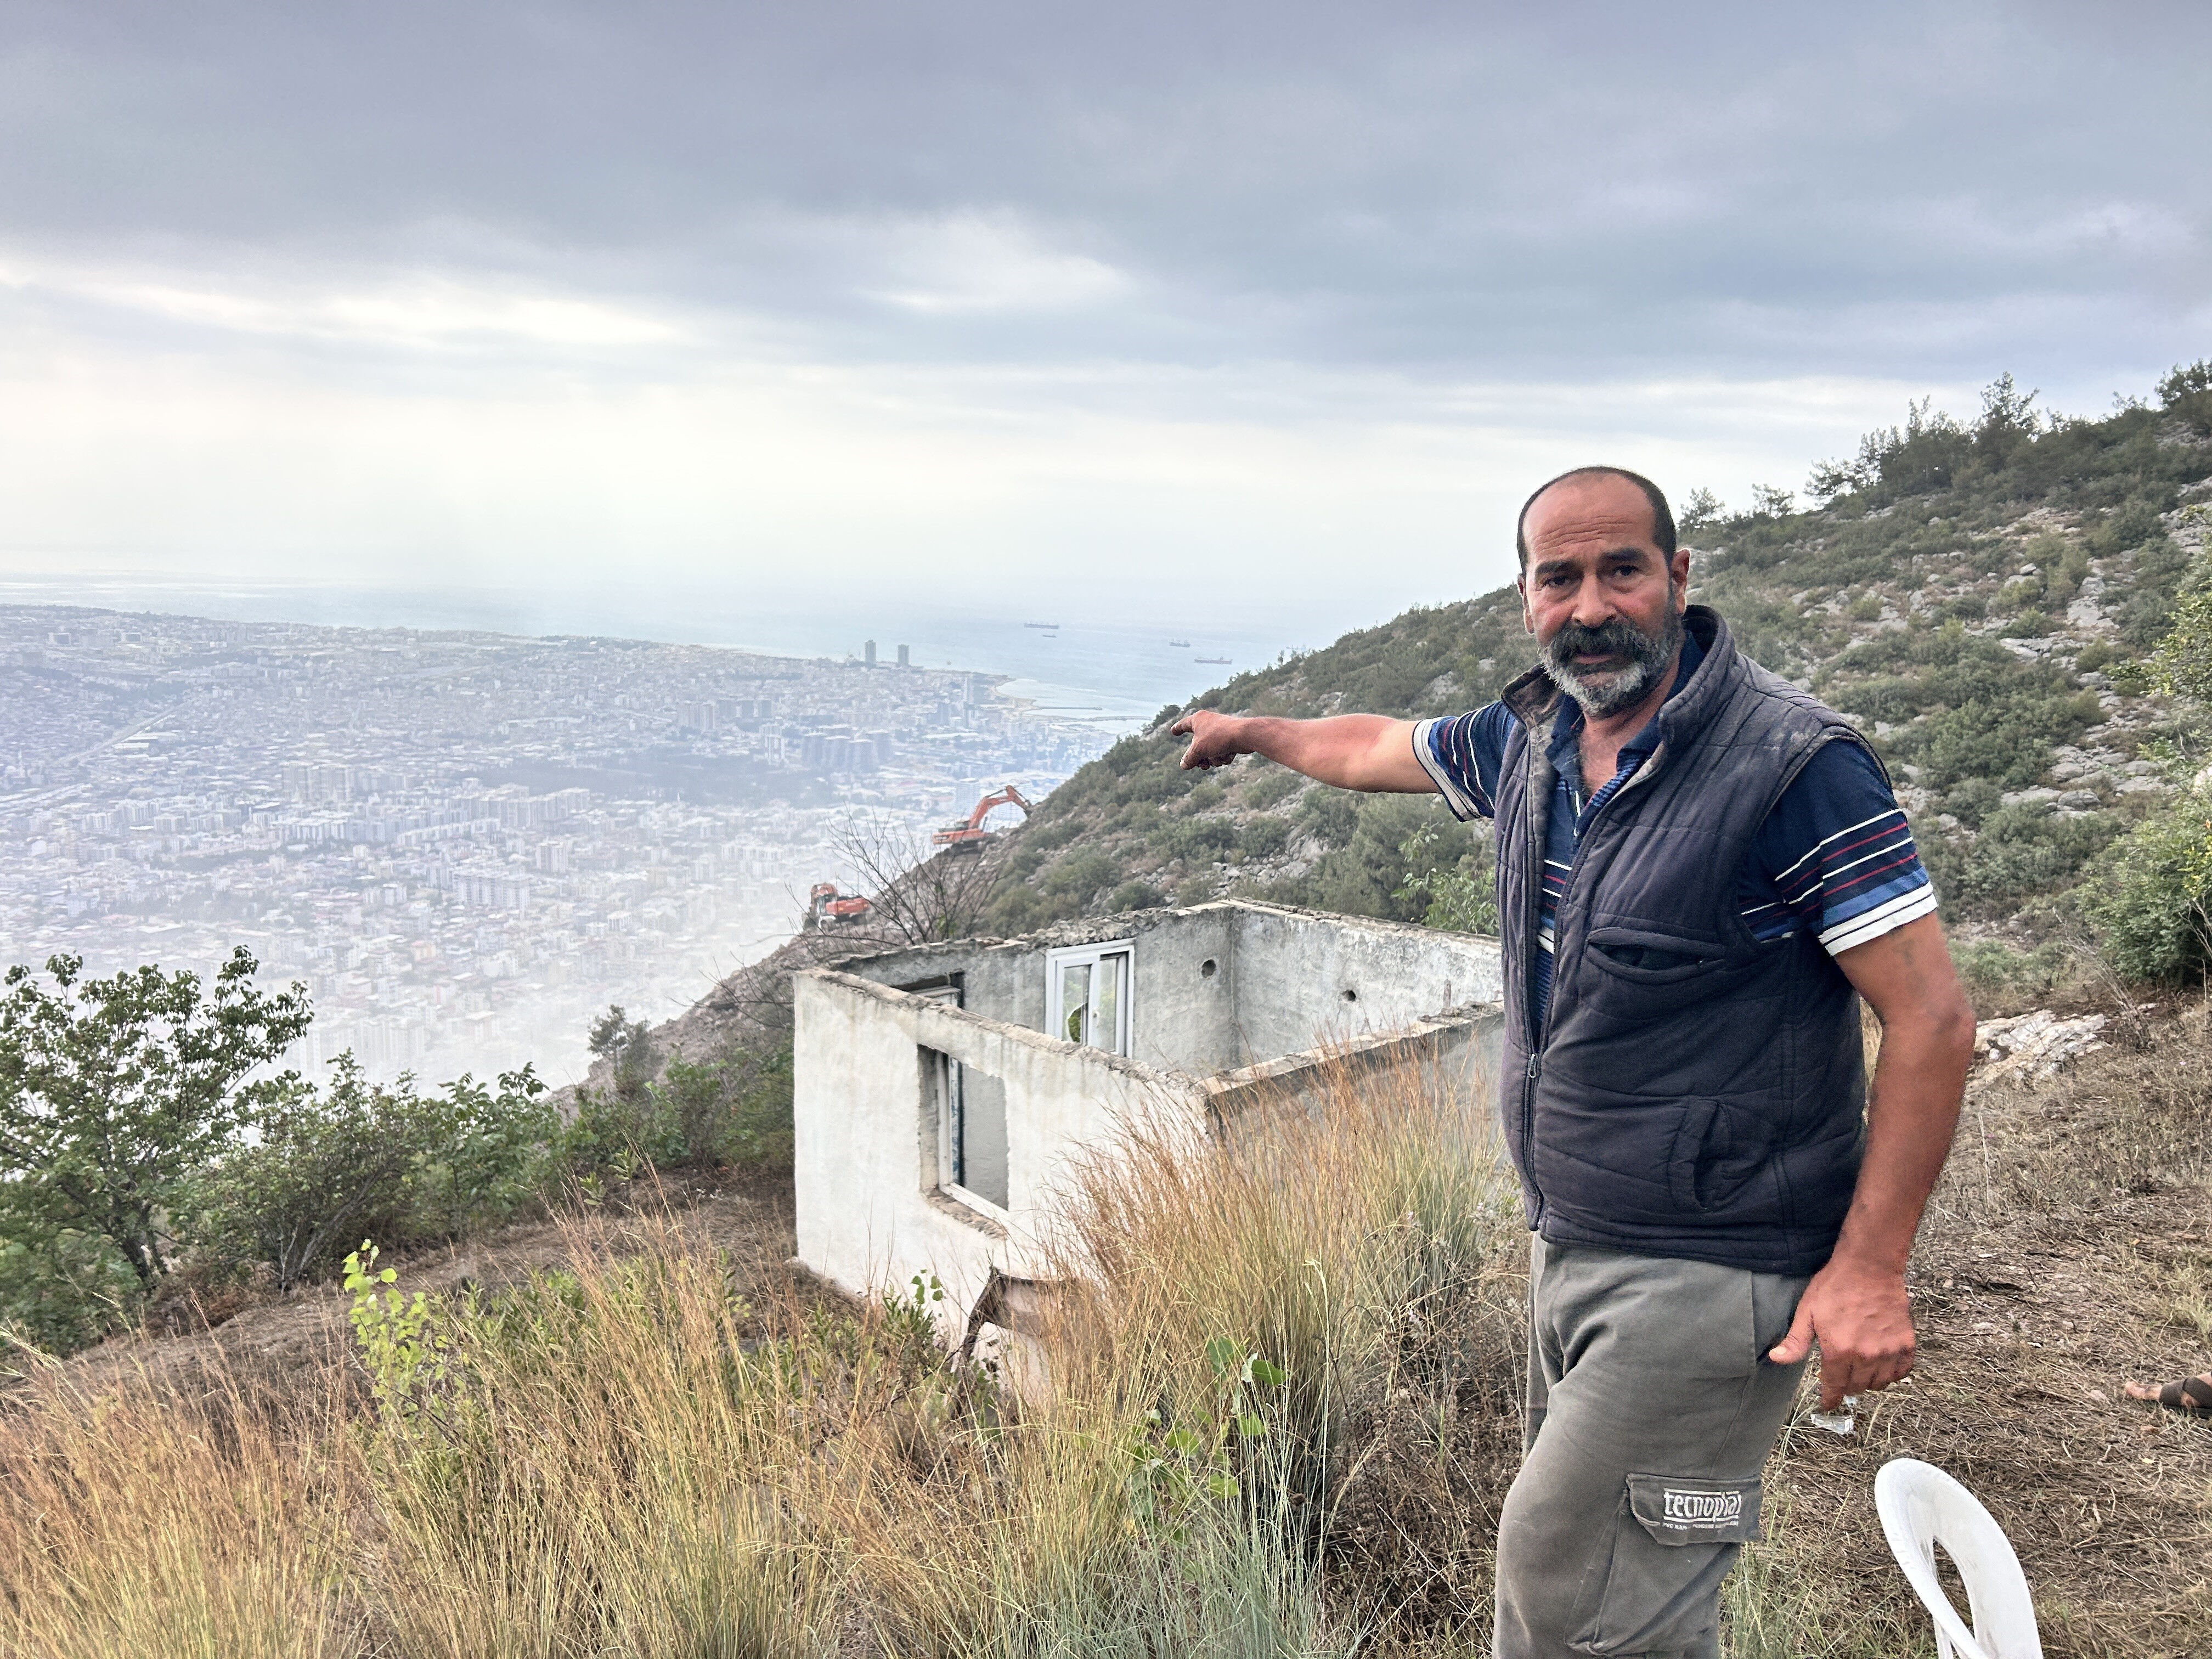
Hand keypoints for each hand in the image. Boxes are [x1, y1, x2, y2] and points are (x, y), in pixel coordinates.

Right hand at [1171, 710, 1248, 770]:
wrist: (1244, 735)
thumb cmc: (1218, 738)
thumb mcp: (1199, 750)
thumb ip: (1189, 759)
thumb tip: (1184, 765)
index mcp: (1198, 720)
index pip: (1183, 725)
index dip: (1178, 729)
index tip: (1173, 731)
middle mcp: (1208, 723)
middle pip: (1197, 745)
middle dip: (1200, 758)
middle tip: (1203, 766)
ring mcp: (1220, 731)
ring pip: (1210, 751)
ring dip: (1213, 759)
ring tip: (1218, 759)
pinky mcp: (1230, 738)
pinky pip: (1221, 751)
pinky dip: (1224, 756)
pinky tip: (1229, 755)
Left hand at [1766, 1254, 1915, 1411]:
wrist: (1868, 1266)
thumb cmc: (1835, 1286)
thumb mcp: (1807, 1312)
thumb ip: (1795, 1341)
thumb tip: (1776, 1359)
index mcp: (1839, 1351)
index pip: (1834, 1387)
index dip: (1829, 1398)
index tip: (1827, 1403)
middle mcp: (1866, 1356)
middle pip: (1857, 1387)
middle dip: (1846, 1386)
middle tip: (1840, 1376)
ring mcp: (1888, 1351)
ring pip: (1879, 1383)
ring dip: (1868, 1381)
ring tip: (1859, 1369)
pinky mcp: (1906, 1343)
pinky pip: (1901, 1372)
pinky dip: (1892, 1373)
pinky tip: (1881, 1364)